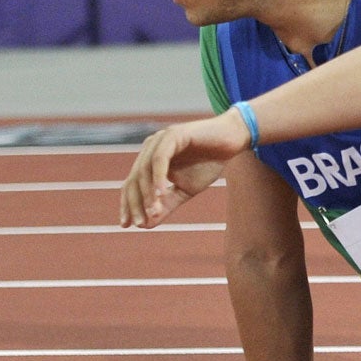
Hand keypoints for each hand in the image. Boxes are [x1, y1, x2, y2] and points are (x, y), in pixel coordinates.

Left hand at [118, 112, 243, 228]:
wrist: (232, 140)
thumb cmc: (208, 162)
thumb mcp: (185, 190)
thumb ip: (166, 205)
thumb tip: (146, 225)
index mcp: (150, 159)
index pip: (132, 184)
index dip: (128, 205)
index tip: (128, 225)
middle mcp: (150, 148)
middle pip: (134, 179)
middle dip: (135, 203)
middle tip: (141, 223)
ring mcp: (160, 140)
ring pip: (145, 170)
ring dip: (148, 194)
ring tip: (153, 213)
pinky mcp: (173, 135)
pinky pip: (160, 159)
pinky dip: (158, 178)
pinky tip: (161, 194)